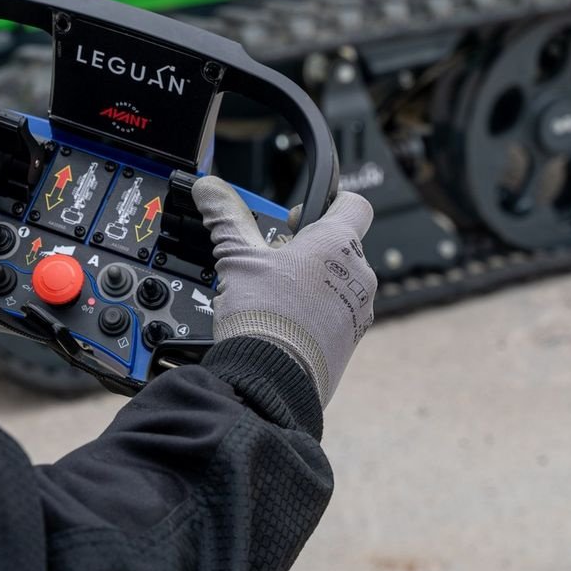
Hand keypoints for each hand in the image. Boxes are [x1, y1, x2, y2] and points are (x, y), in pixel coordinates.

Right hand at [192, 176, 376, 407]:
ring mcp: (359, 310)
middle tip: (271, 261)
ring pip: (337, 281)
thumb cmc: (264, 317)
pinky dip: (315, 312)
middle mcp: (358, 275)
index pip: (352, 202)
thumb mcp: (238, 257)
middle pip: (338, 245)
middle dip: (305, 249)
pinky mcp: (352, 340)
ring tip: (273, 294)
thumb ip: (227, 218)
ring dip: (311, 281)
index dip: (326, 201)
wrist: (273, 381)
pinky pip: (337, 313)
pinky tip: (283, 321)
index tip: (296, 217)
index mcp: (338, 243)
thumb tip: (211, 189)